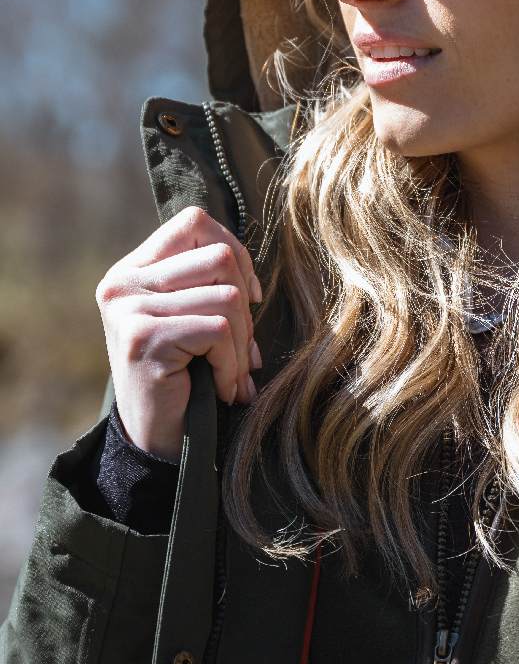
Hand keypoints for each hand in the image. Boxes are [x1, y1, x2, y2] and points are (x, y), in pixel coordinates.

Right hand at [95, 206, 263, 460]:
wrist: (157, 440)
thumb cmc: (185, 376)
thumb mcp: (192, 317)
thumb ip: (208, 282)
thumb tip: (250, 272)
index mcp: (134, 269)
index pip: (195, 223)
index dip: (235, 253)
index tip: (248, 296)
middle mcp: (123, 282)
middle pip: (219, 258)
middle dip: (247, 307)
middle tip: (242, 348)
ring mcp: (129, 309)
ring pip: (227, 298)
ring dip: (242, 345)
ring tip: (233, 374)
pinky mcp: (144, 338)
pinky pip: (219, 331)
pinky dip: (232, 365)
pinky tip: (222, 389)